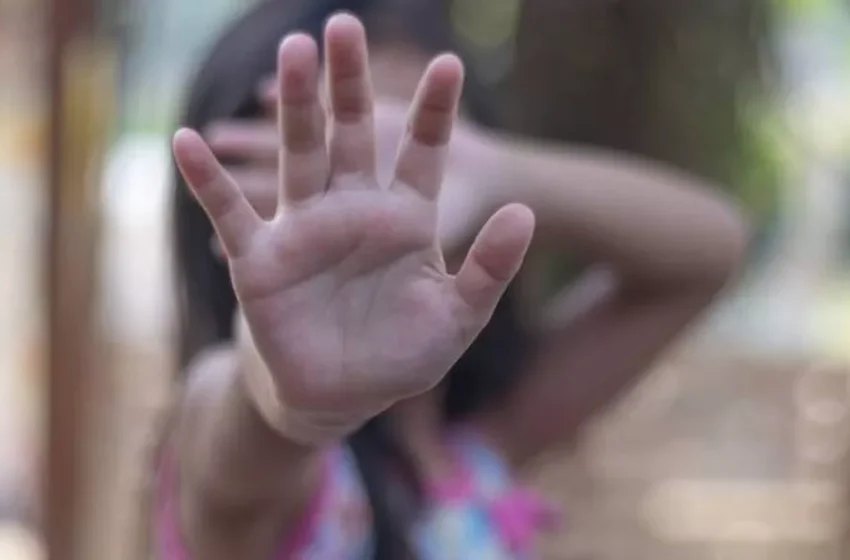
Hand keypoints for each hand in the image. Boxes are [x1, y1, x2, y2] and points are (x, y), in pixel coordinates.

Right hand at [173, 14, 533, 438]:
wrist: (344, 395)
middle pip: (351, 134)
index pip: (421, 153)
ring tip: (294, 50)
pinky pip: (231, 213)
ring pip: (300, 156)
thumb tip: (524, 212)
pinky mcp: (261, 260)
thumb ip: (490, 267)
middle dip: (350, 83)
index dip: (434, 112)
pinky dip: (209, 181)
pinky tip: (186, 140)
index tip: (449, 65)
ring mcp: (304, 229)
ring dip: (297, 106)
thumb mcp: (458, 316)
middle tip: (346, 25)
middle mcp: (353, 210)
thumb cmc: (404, 354)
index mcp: (406, 218)